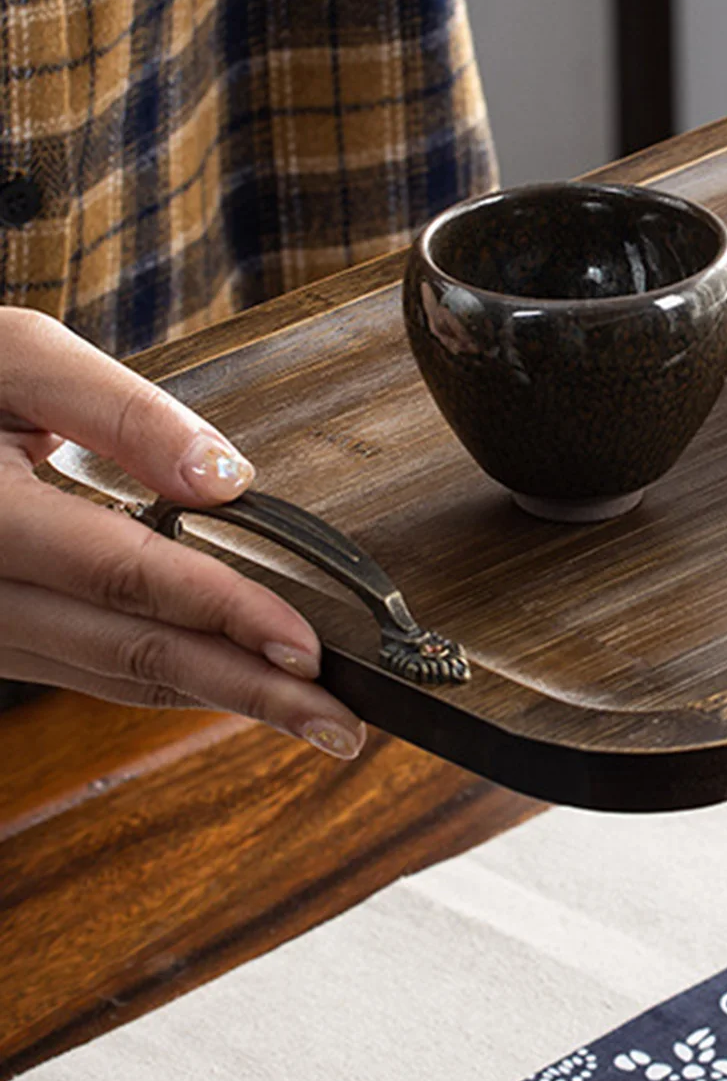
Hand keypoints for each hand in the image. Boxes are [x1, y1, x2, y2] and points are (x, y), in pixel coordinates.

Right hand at [0, 308, 365, 758]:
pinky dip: (170, 680)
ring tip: (312, 717)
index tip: (306, 647)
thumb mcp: (17, 358)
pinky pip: (91, 669)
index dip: (222, 612)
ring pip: (112, 677)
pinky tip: (237, 683)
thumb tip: (224, 477)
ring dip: (217, 699)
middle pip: (128, 653)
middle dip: (244, 691)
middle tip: (340, 723)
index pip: (123, 575)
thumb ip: (122, 414)